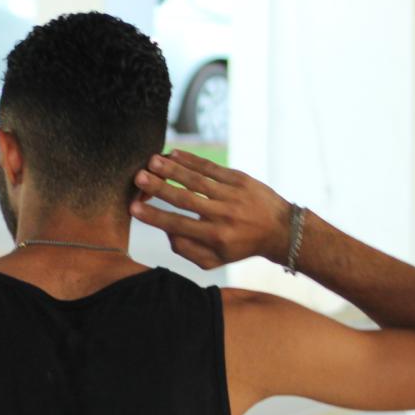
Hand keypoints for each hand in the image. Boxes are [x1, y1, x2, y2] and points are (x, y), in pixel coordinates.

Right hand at [130, 150, 292, 269]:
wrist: (281, 230)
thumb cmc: (240, 246)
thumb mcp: (213, 260)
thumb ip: (186, 250)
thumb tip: (166, 231)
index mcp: (214, 237)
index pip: (178, 225)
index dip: (154, 216)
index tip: (133, 208)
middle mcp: (223, 215)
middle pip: (185, 199)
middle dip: (159, 188)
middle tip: (138, 178)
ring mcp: (233, 195)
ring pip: (197, 180)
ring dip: (173, 169)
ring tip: (152, 161)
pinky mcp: (241, 179)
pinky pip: (212, 168)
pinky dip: (192, 161)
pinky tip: (175, 154)